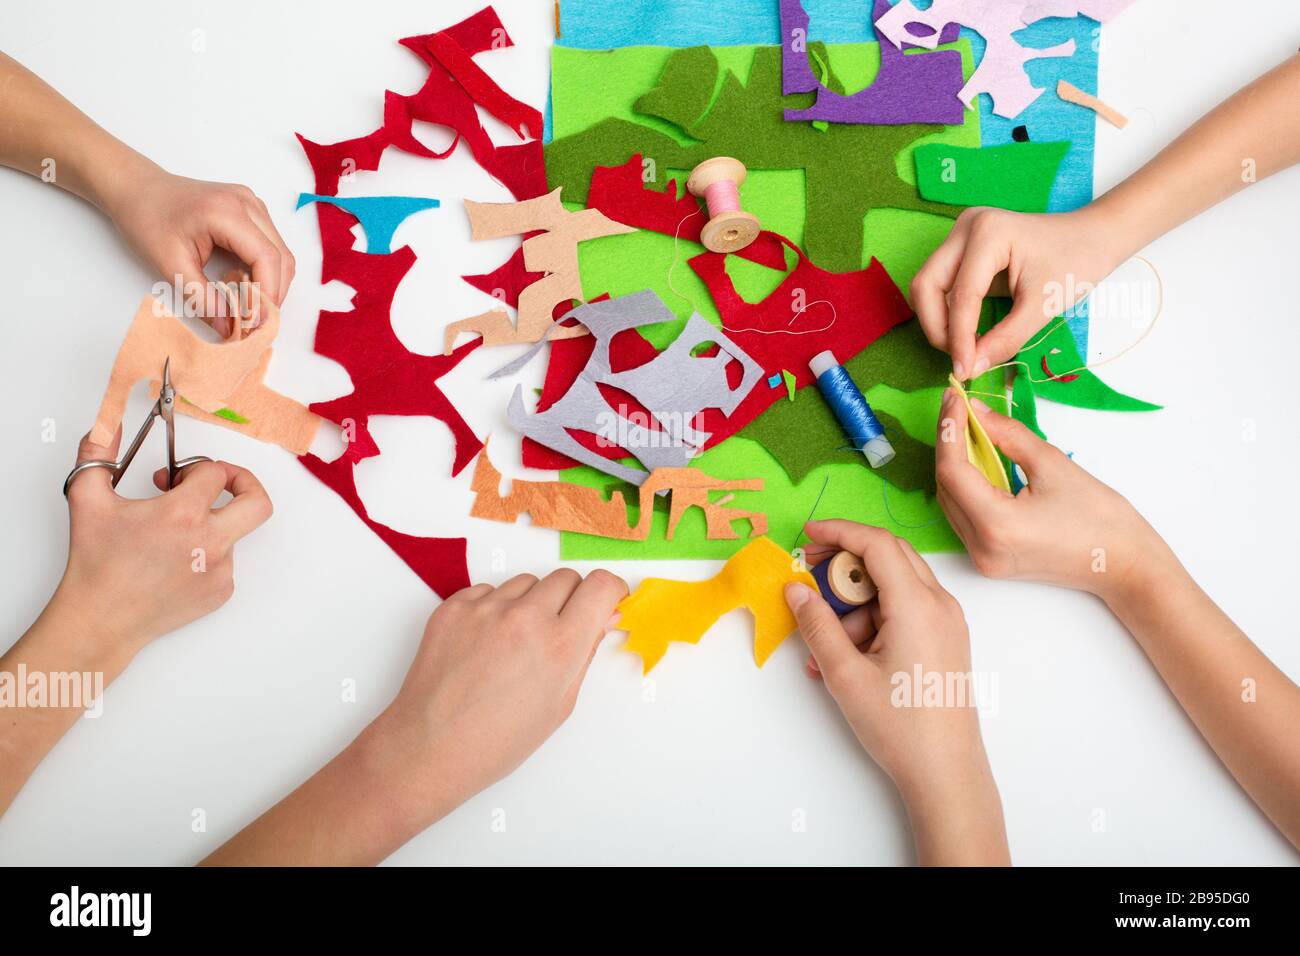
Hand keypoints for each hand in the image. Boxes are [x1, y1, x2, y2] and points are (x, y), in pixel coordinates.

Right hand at [57, 429, 273, 655]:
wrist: (101, 620)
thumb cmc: (95, 564)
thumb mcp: (88, 498)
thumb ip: (97, 450)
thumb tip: (106, 421)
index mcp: (183, 514)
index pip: (215, 472)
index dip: (195, 469)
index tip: (177, 480)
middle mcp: (210, 541)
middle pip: (258, 501)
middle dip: (244, 483)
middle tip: (221, 485)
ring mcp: (220, 569)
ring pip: (233, 532)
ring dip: (209, 524)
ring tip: (171, 537)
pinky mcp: (221, 591)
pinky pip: (226, 562)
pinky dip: (207, 554)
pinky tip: (174, 561)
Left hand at [104, 160, 294, 336]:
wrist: (138, 189)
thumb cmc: (147, 220)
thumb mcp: (170, 265)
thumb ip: (203, 300)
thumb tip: (229, 328)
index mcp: (226, 212)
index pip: (267, 258)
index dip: (267, 295)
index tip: (255, 322)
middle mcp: (248, 204)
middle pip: (282, 258)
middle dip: (272, 294)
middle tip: (253, 321)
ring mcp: (253, 205)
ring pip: (281, 254)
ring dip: (270, 284)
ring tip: (246, 304)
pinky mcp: (252, 211)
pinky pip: (271, 246)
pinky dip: (264, 271)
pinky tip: (241, 283)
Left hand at [376, 569, 627, 818]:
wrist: (430, 747)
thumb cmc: (495, 740)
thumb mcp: (559, 705)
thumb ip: (584, 653)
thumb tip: (602, 617)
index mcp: (559, 646)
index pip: (600, 585)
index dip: (609, 590)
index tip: (606, 599)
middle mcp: (524, 618)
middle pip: (565, 578)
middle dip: (570, 599)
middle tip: (557, 630)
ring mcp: (485, 609)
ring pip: (525, 582)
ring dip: (529, 603)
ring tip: (513, 644)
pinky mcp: (453, 607)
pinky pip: (487, 591)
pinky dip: (492, 609)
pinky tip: (484, 644)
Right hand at [785, 521, 1008, 864]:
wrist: (946, 771)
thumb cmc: (899, 726)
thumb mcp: (845, 675)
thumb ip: (817, 625)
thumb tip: (795, 590)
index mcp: (917, 605)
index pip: (876, 543)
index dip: (839, 531)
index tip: (807, 534)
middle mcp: (939, 604)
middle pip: (889, 556)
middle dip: (846, 561)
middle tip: (810, 576)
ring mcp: (947, 621)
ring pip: (894, 585)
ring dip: (856, 602)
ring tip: (826, 649)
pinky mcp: (945, 639)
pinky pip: (905, 609)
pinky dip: (874, 619)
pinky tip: (848, 655)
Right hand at [911, 205, 1124, 378]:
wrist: (1093, 237)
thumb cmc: (1076, 262)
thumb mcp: (1044, 306)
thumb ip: (1006, 339)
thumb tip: (970, 368)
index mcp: (989, 232)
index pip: (961, 294)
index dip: (958, 337)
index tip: (964, 371)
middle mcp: (966, 228)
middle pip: (927, 285)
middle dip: (938, 327)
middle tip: (961, 357)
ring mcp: (961, 236)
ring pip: (927, 287)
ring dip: (938, 322)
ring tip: (965, 346)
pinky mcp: (961, 249)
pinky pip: (940, 286)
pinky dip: (948, 313)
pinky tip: (967, 332)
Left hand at [934, 387, 1162, 599]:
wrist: (1124, 565)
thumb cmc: (1100, 518)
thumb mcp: (1053, 464)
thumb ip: (1008, 434)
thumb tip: (977, 410)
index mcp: (996, 525)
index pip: (952, 470)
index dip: (949, 430)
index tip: (954, 398)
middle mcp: (981, 547)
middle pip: (946, 486)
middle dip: (948, 443)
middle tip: (955, 406)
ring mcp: (983, 559)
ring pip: (951, 502)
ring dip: (954, 464)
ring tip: (963, 426)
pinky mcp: (990, 560)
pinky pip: (964, 516)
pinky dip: (965, 486)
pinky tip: (974, 458)